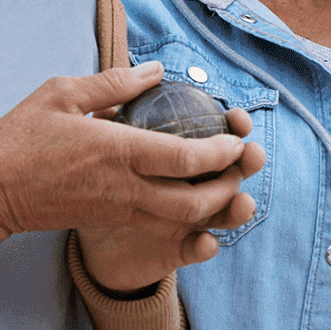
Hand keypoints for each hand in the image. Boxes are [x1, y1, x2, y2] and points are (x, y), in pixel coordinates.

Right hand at [0, 62, 260, 318]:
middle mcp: (125, 187)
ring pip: (182, 219)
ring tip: (228, 180)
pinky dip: (186, 214)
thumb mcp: (61, 94)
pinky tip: (194, 195)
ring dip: (213, 204)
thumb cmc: (19, 138)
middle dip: (229, 185)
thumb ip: (112, 83)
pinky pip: (160, 223)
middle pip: (196, 200)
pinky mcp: (110, 220)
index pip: (187, 159)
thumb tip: (155, 71)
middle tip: (244, 164)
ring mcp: (118, 209)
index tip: (239, 138)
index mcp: (117, 151)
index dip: (223, 152)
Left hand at [77, 106, 266, 293]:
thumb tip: (142, 80)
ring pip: (222, 214)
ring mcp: (186, 219)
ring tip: (243, 204)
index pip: (218, 138)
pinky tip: (207, 243)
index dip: (235, 127)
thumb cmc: (94, 170)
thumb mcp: (102, 138)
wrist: (77, 224)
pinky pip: (192, 249)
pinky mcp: (172, 249)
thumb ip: (120, 111)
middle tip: (253, 154)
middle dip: (249, 163)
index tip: (239, 118)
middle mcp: (193, 186)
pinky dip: (203, 246)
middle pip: (231, 173)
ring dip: (237, 210)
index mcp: (182, 156)